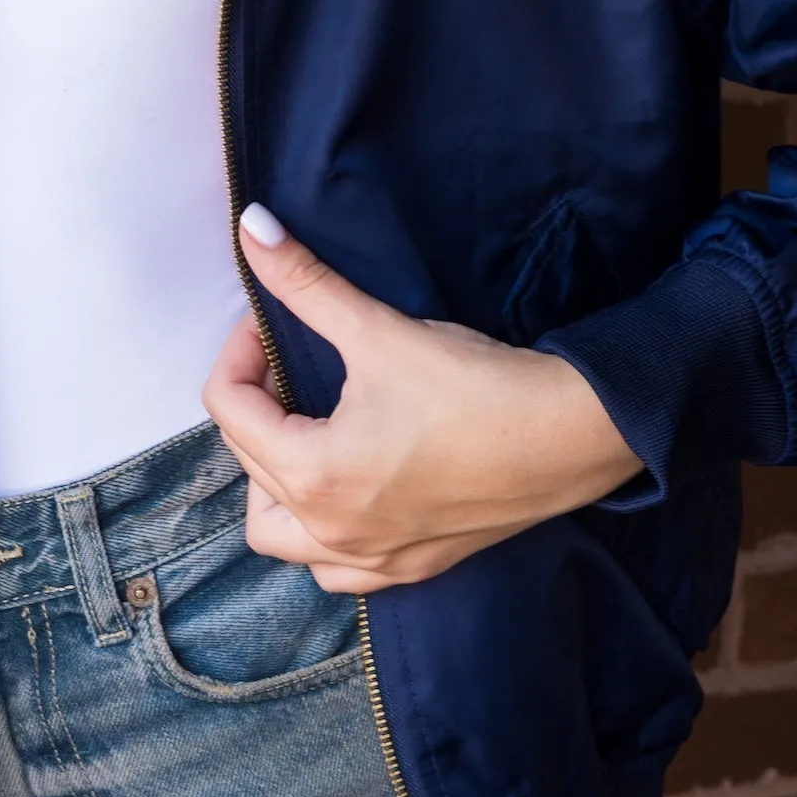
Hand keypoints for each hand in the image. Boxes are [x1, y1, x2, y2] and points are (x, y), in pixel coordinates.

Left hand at [201, 207, 641, 592]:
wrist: (568, 436)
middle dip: (254, 403)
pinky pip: (334, 568)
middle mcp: (331, 532)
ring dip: (272, 483)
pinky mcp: (412, 568)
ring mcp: (372, 561)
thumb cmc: (475, 386)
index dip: (240, 351)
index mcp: (313, 475)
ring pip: (279, 535)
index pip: (228, 409)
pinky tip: (347, 487)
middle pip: (246, 463)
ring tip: (304, 429)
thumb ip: (305, 282)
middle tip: (289, 359)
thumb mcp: (378, 329)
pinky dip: (320, 534)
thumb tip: (249, 228)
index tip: (273, 322)